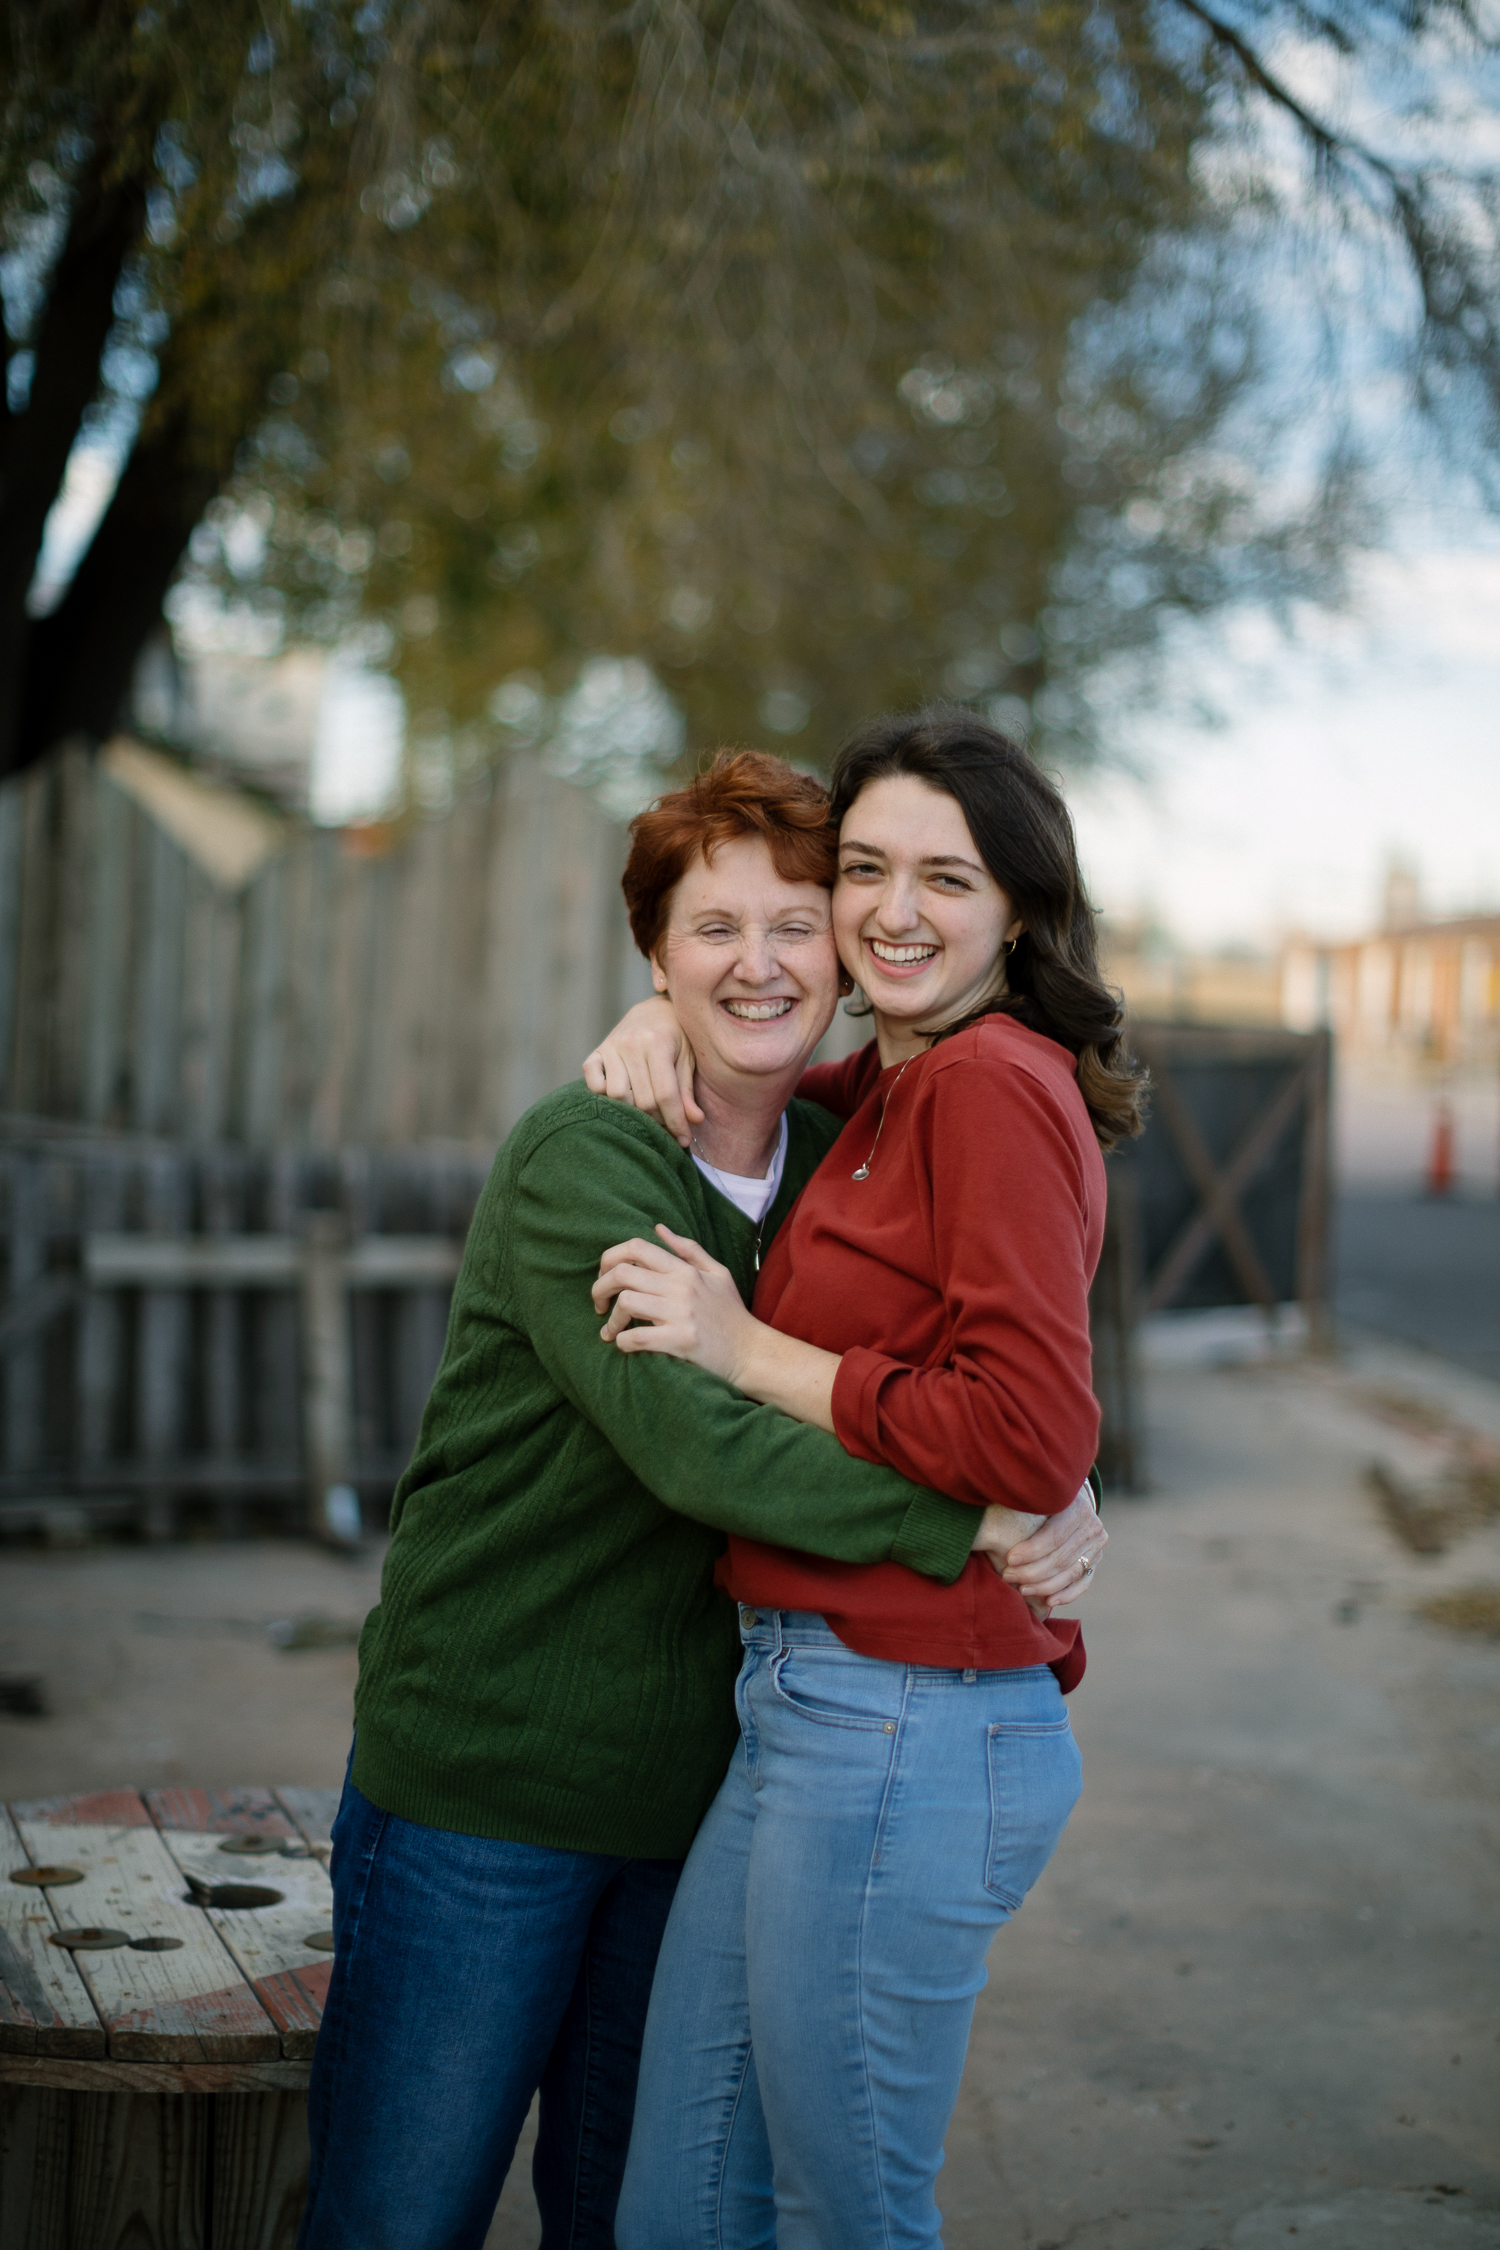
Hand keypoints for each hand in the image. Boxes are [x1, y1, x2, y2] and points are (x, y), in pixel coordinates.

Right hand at [583, 999, 701, 1146]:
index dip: (675, 1121)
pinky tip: (622, 1098)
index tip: (683, 1140)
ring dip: (633, 1111)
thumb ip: (687, 1090)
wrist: (654, 1009)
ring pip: (616, 1095)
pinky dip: (603, 1096)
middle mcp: (630, 1044)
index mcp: (657, 1042)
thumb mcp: (688, 1058)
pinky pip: (592, 1082)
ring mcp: (610, 1047)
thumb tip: (695, 1121)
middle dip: (658, 1121)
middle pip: (641, 1099)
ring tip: (649, 1114)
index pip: (665, 1093)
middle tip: (668, 1128)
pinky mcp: (595, 1054)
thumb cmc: (677, 1036)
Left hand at [593, 1224, 756, 1380]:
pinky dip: (623, 1343)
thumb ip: (687, 1250)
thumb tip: (658, 1227)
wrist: (751, 1352)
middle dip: (599, 1288)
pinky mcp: (681, 1341)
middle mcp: (682, 1287)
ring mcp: (681, 1313)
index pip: (636, 1248)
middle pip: (622, 1274)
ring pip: (626, 1303)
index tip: (604, 1277)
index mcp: (685, 1270)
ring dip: (612, 1320)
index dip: (609, 1258)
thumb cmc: (731, 1314)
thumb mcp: (717, 1273)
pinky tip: (626, 1346)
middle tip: (599, 1305)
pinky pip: (637, 1338)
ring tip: (612, 1331)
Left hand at [1000, 1484, 1105, 1615]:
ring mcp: (1096, 1546)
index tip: (1009, 1558)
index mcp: (1078, 1506)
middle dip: (1032, 1571)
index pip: (1055, 1536)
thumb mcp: (1032, 1496)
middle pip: (1061, 1557)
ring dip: (1044, 1585)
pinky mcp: (1095, 1561)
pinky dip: (1066, 1594)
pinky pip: (1082, 1583)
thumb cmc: (1036, 1499)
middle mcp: (1092, 1526)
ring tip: (1021, 1590)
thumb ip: (1021, 1503)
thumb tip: (996, 1505)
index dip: (1032, 1550)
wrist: (1061, 1501)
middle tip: (1007, 1576)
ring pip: (1070, 1573)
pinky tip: (1048, 1601)